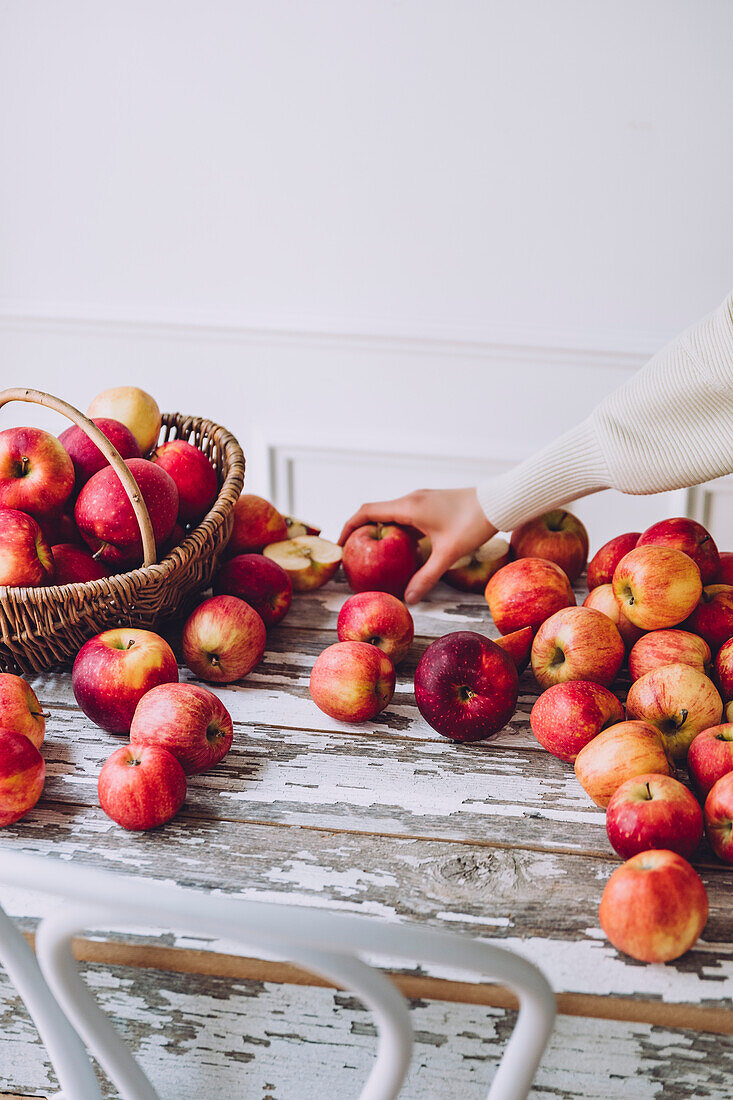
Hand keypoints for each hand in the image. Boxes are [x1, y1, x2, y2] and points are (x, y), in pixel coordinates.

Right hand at [339, 487, 495, 604]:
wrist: (499, 502)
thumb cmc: (473, 525)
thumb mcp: (448, 555)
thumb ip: (426, 577)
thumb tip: (408, 599)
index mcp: (408, 507)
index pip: (367, 512)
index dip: (348, 526)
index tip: (339, 544)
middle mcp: (411, 499)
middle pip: (375, 512)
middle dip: (360, 531)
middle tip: (352, 554)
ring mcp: (421, 499)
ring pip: (390, 513)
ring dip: (379, 530)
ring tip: (372, 554)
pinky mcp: (430, 503)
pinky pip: (404, 515)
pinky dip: (396, 529)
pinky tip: (400, 549)